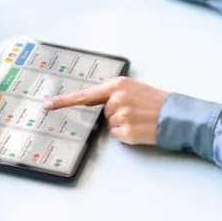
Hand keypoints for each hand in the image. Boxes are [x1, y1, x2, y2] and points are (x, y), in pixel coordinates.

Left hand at [43, 77, 167, 145]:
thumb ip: (113, 93)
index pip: (85, 94)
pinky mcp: (126, 131)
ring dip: (122, 125)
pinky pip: (117, 135)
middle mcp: (116, 98)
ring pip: (110, 125)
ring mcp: (120, 115)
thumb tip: (100, 104)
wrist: (174, 114)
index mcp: (117, 85)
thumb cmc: (155, 101)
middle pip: (102, 112)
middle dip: (114, 115)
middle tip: (134, 112)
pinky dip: (126, 135)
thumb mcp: (133, 88)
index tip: (47, 105)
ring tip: (139, 119)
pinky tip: (139, 128)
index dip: (64, 101)